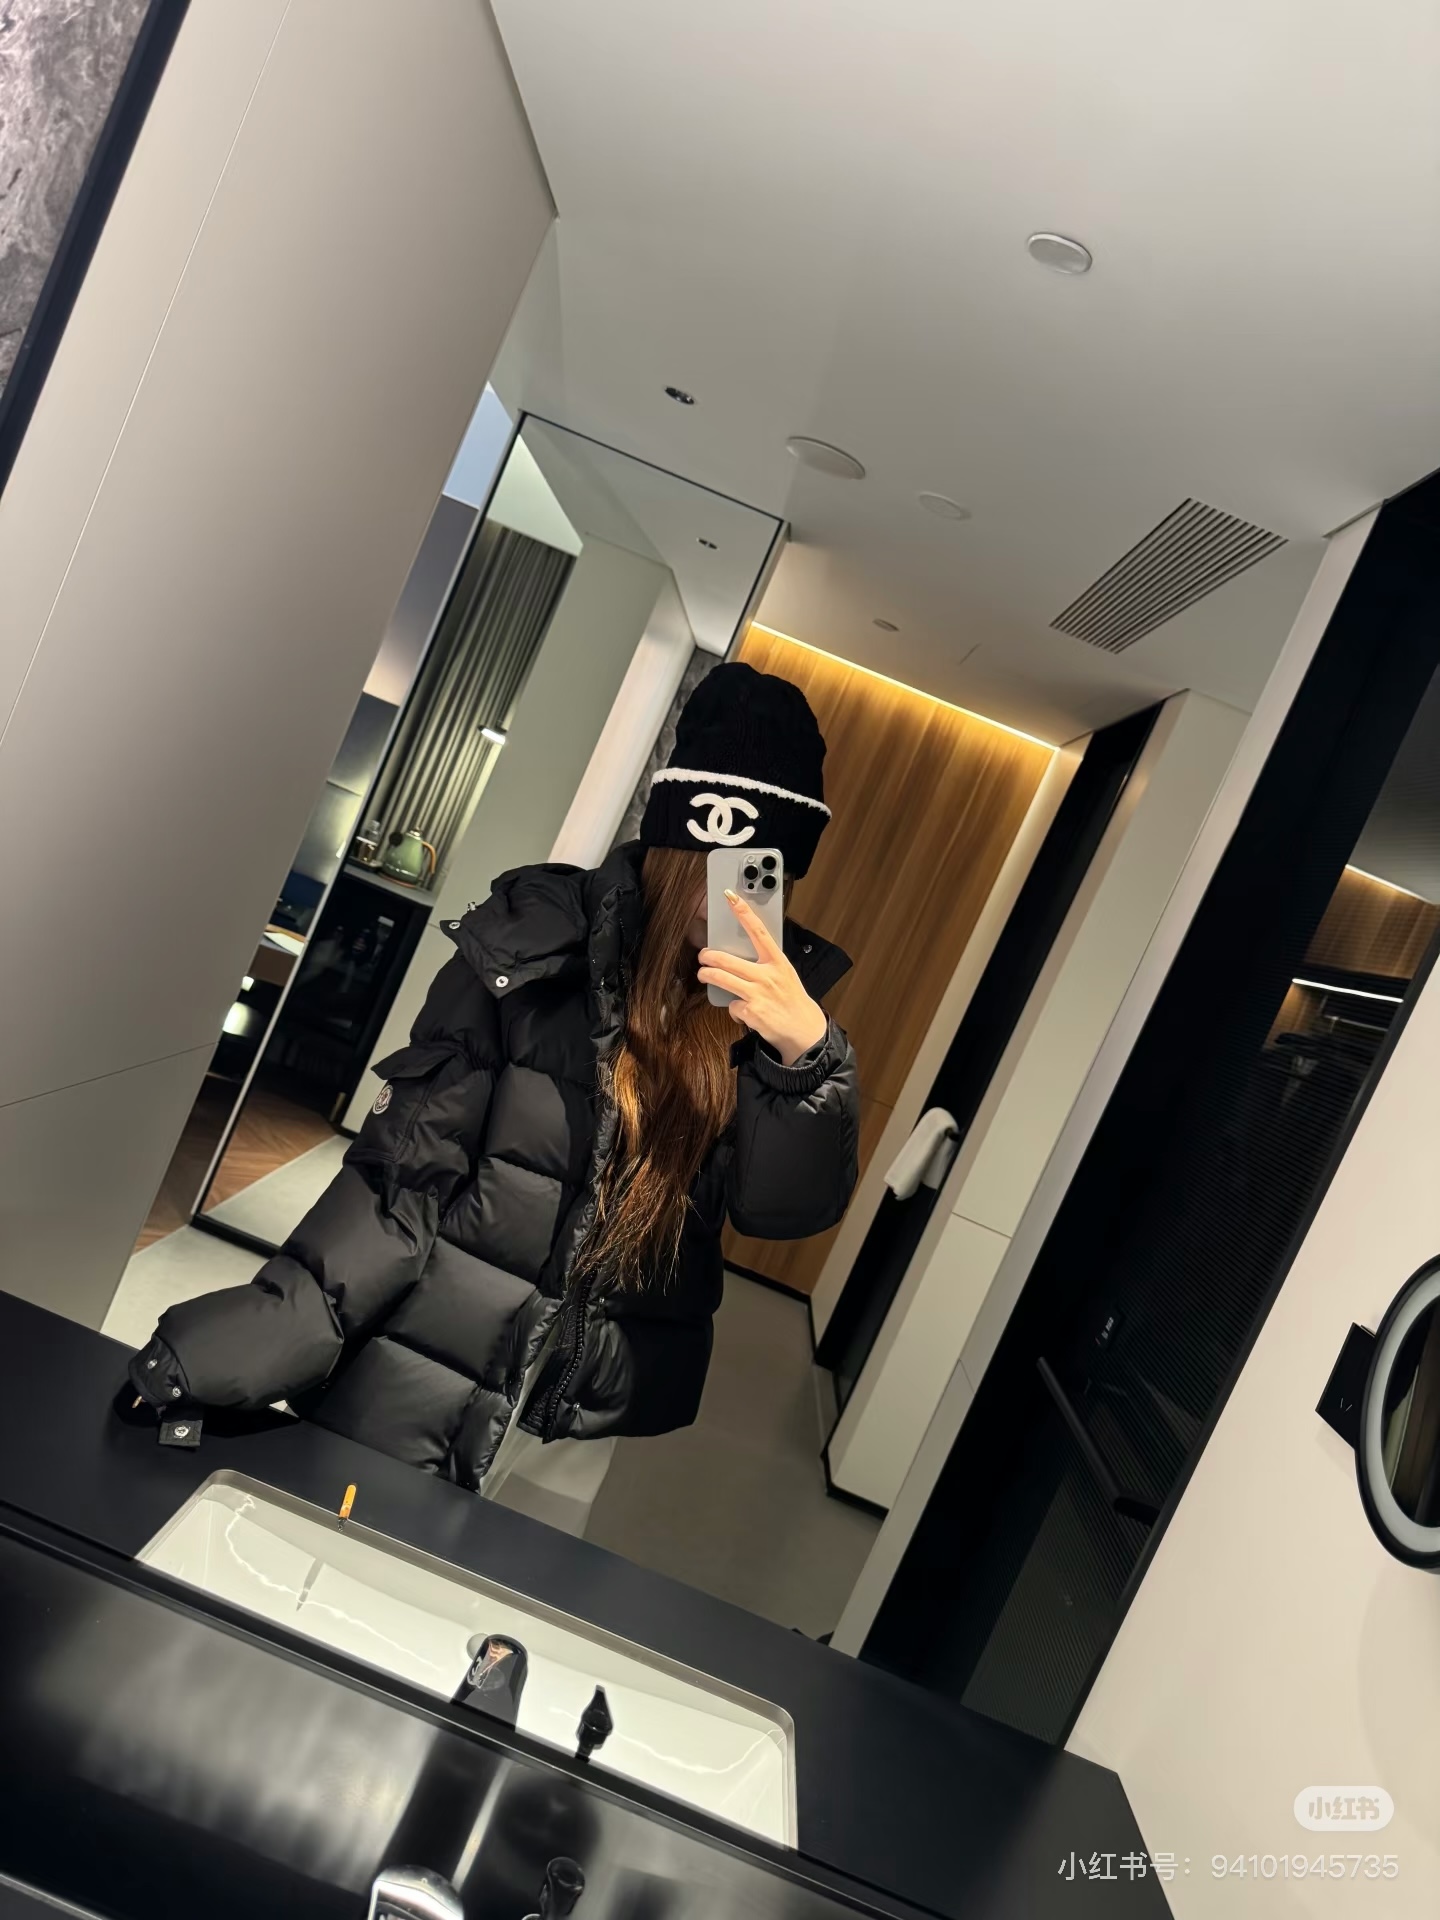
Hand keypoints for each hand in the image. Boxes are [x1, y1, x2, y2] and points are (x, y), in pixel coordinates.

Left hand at [698, 890, 828, 1066]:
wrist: (804, 1030)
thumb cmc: (792, 1000)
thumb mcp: (785, 975)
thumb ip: (766, 965)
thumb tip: (742, 958)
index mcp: (778, 962)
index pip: (758, 931)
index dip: (744, 912)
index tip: (731, 897)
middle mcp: (767, 975)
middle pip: (727, 959)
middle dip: (708, 956)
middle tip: (703, 956)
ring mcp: (758, 993)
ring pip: (721, 979)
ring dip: (707, 976)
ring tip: (704, 975)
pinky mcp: (751, 1011)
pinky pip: (731, 1005)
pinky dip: (734, 1009)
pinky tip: (744, 1012)